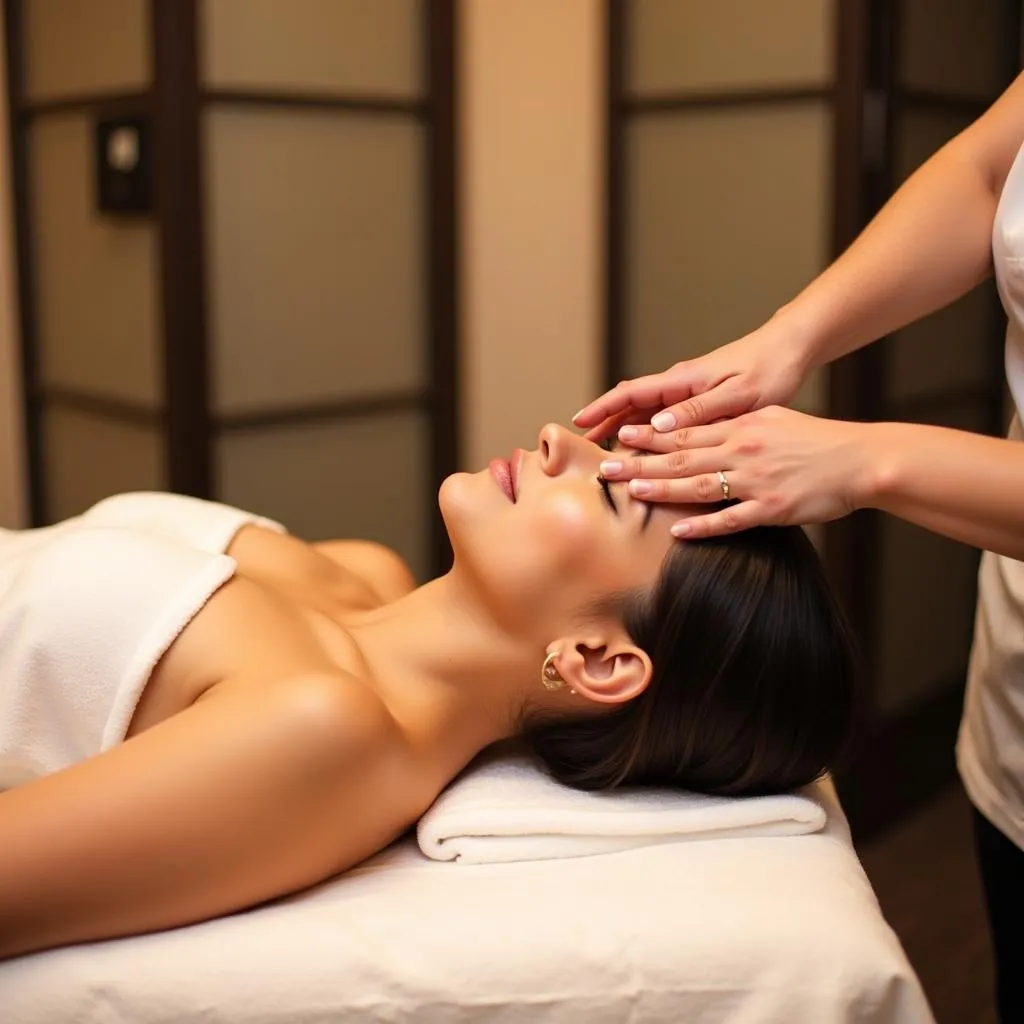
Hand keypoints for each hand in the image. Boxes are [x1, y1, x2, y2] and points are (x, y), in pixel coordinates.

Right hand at [572, 320, 809, 441]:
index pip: (631, 392)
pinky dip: (648, 432)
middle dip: (604, 422)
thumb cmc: (769, 368)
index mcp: (683, 380)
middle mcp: (680, 385)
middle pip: (631, 405)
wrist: (790, 349)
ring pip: (646, 413)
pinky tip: (643, 448)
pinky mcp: (700, 401)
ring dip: (623, 429)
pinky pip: (665, 419)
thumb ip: (698, 411)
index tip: (579, 422)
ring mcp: (688, 393)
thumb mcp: (738, 394)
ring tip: (605, 451)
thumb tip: (657, 427)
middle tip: (582, 445)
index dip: (602, 407)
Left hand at [597, 406, 872, 537]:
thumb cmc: (816, 439)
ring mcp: (756, 481)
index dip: (651, 435)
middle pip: (682, 458)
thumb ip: (735, 423)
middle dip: (641, 462)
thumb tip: (703, 426)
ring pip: (699, 485)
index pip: (686, 432)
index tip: (622, 436)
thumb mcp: (772, 418)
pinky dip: (704, 525)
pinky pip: (731, 519)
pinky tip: (679, 530)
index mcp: (740, 428)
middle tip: (607, 466)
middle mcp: (742, 451)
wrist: (860, 459)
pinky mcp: (772, 509)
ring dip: (663, 489)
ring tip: (632, 491)